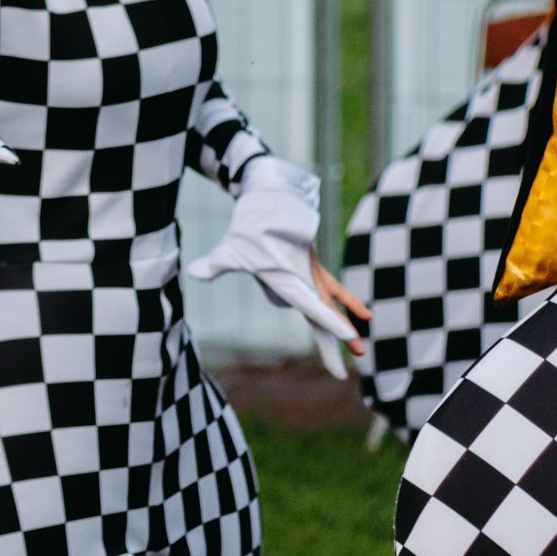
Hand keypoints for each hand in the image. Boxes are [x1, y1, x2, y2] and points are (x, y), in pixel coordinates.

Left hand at [183, 157, 366, 375]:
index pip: (314, 306)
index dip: (332, 323)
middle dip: (340, 334)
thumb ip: (215, 263)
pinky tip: (364, 314)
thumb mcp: (230, 248)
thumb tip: (192, 272)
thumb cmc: (250, 227)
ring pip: (332, 303)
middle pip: (326, 311)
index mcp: (291, 278)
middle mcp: (306, 278)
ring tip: (360, 348)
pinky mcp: (312, 268)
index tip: (351, 338)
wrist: (271, 199)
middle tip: (358, 356)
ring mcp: (312, 273)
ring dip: (344, 324)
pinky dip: (346, 302)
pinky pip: (332, 290)